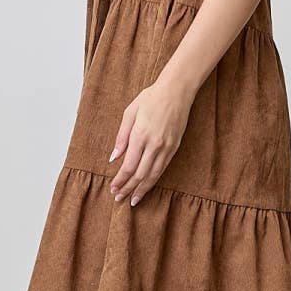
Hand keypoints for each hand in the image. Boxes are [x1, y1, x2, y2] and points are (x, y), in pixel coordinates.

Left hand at [109, 77, 194, 205]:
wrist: (176, 91)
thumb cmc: (150, 98)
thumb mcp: (130, 113)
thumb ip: (121, 137)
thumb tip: (113, 158)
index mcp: (140, 135)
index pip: (128, 166)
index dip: (120, 180)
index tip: (113, 189)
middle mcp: (154, 144)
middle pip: (139, 174)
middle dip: (128, 188)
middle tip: (119, 199)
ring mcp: (166, 147)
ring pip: (153, 175)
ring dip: (142, 189)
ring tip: (133, 200)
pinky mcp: (174, 147)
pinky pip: (162, 168)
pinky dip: (153, 179)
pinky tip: (147, 186)